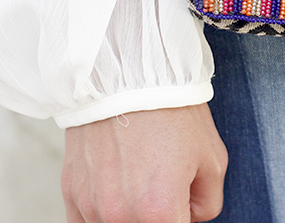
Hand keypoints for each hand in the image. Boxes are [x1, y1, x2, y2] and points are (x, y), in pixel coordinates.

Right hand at [62, 103, 226, 222]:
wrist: (128, 76)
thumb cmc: (172, 112)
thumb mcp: (212, 158)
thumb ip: (207, 204)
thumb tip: (191, 218)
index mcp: (159, 212)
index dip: (184, 218)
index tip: (183, 206)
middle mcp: (120, 215)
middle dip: (160, 215)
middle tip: (166, 184)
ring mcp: (91, 206)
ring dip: (130, 213)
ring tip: (141, 178)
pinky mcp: (71, 193)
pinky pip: (87, 222)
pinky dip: (104, 212)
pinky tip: (118, 188)